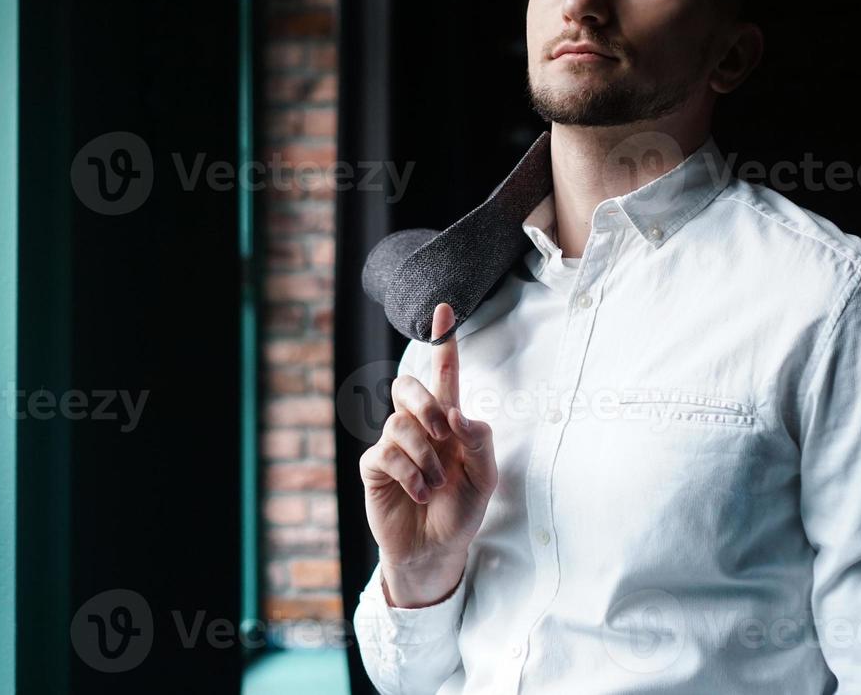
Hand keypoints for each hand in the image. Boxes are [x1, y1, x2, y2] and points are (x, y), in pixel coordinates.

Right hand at [359, 303, 497, 607]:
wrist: (436, 551)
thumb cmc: (461, 511)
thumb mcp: (485, 478)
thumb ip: (479, 442)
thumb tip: (456, 412)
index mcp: (447, 422)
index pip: (444, 374)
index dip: (443, 342)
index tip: (445, 309)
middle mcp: (417, 426)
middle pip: (408, 386)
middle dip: (426, 404)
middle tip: (443, 434)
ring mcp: (393, 444)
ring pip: (401, 423)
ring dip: (425, 456)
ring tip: (435, 485)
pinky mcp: (375, 466)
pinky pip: (386, 452)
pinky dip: (409, 473)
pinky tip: (419, 493)